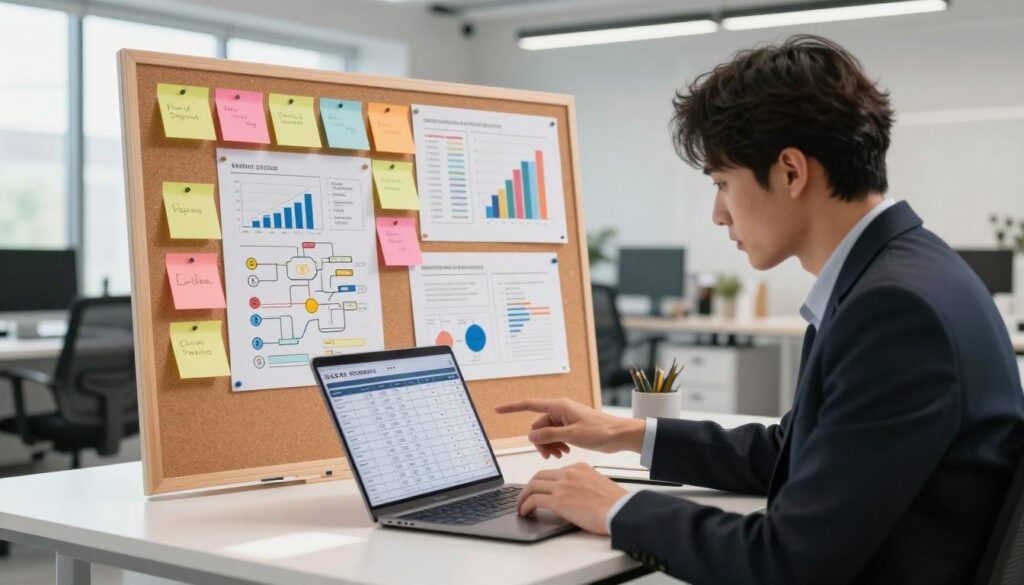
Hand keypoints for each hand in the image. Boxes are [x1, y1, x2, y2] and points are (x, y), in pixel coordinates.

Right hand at [494, 398, 644, 458]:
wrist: (619, 435)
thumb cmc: (601, 431)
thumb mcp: (572, 435)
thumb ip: (550, 435)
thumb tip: (530, 436)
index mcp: (559, 407)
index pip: (529, 405)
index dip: (512, 408)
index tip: (498, 410)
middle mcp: (560, 410)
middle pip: (538, 426)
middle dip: (541, 441)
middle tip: (550, 454)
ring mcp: (566, 419)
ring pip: (547, 433)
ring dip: (549, 444)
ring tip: (559, 455)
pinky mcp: (571, 426)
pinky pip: (556, 435)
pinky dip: (557, 444)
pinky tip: (564, 451)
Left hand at [517, 462, 626, 534]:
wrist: (620, 510)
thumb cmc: (615, 503)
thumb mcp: (597, 483)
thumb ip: (583, 483)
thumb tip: (573, 494)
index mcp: (579, 467)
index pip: (554, 472)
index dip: (544, 482)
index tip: (541, 490)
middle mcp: (568, 473)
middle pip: (539, 476)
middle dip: (530, 487)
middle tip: (526, 496)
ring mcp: (562, 486)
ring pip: (533, 486)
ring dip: (523, 496)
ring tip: (521, 506)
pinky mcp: (558, 500)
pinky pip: (534, 500)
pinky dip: (525, 505)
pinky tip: (525, 511)